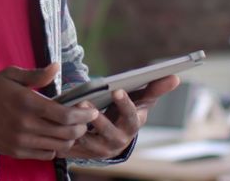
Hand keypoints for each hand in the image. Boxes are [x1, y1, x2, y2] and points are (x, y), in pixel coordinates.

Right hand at [0, 63, 99, 159]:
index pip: (64, 115)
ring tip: (73, 130)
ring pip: (58, 146)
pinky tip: (55, 138)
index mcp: (26, 102)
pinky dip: (55, 148)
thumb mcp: (9, 75)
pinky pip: (45, 155)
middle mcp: (26, 124)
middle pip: (66, 133)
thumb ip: (35, 75)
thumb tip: (56, 66)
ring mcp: (21, 141)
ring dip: (70, 139)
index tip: (91, 110)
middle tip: (85, 121)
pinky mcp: (16, 152)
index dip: (83, 115)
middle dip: (82, 127)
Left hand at [58, 75, 180, 159]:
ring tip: (67, 113)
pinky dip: (62, 138)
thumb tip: (176, 76)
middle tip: (86, 104)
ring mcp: (98, 149)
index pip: (132, 116)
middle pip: (108, 132)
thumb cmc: (125, 113)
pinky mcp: (81, 153)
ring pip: (87, 142)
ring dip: (77, 129)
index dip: (125, 104)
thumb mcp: (140, 102)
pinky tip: (53, 125)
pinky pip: (70, 148)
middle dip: (97, 119)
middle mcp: (117, 141)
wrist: (110, 138)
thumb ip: (155, 89)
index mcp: (132, 127)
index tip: (117, 90)